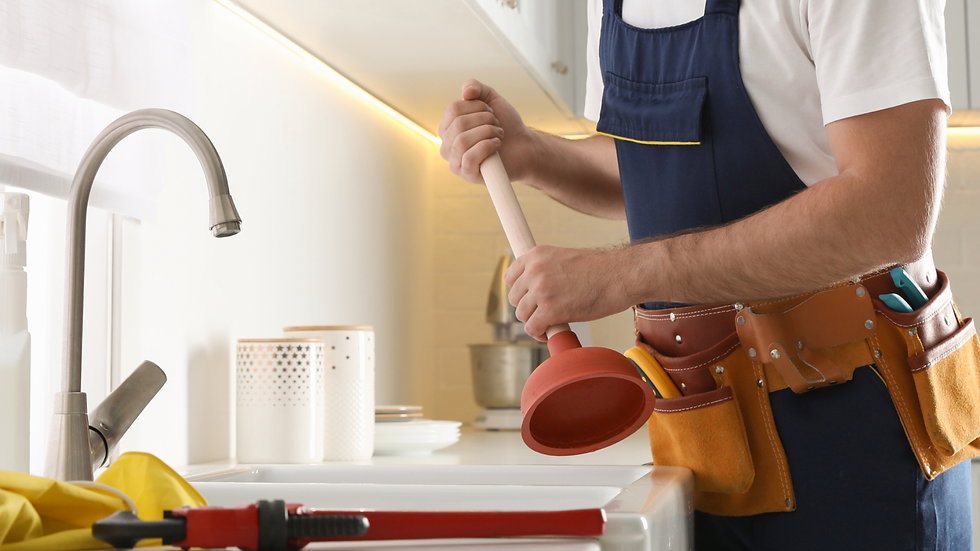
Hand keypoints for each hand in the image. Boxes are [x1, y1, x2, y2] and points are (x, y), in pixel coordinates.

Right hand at [438, 79, 534, 183]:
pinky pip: (469, 158)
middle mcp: (447, 145)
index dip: (477, 106)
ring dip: (487, 132)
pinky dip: (487, 147)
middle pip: (458, 124)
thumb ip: (476, 88)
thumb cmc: (506, 124)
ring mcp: (456, 162)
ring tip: (498, 134)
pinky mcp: (467, 175)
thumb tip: (465, 92)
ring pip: (462, 141)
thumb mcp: (491, 99)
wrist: (524, 146)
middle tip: (496, 125)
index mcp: (448, 127)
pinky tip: (497, 145)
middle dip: (485, 120)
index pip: (453, 109)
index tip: (491, 112)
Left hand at [504, 245, 634, 340]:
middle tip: (544, 312)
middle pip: (515, 298)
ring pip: (521, 315)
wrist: (621, 275)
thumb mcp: (565, 259)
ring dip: (534, 321)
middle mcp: (534, 271)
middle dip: (528, 308)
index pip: (510, 277)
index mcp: (536, 254)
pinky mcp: (550, 311)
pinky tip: (550, 332)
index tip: (530, 299)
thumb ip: (546, 270)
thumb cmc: (600, 269)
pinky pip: (532, 328)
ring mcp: (540, 291)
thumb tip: (534, 292)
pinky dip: (540, 334)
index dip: (520, 292)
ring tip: (550, 323)